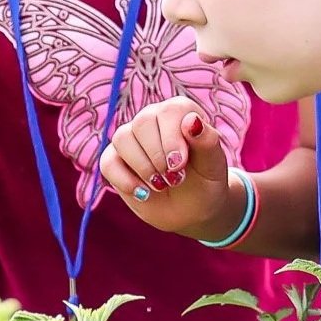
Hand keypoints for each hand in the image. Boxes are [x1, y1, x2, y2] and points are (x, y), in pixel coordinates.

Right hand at [98, 97, 234, 237]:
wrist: (192, 208)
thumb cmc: (205, 180)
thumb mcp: (213, 164)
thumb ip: (207, 141)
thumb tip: (192, 121)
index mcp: (179, 112)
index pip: (168, 111)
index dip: (172, 138)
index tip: (180, 164)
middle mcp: (152, 119)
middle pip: (142, 123)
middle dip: (157, 156)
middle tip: (174, 178)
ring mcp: (131, 139)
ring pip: (122, 139)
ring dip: (143, 168)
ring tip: (162, 185)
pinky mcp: (115, 160)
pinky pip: (108, 162)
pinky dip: (125, 181)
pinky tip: (144, 193)